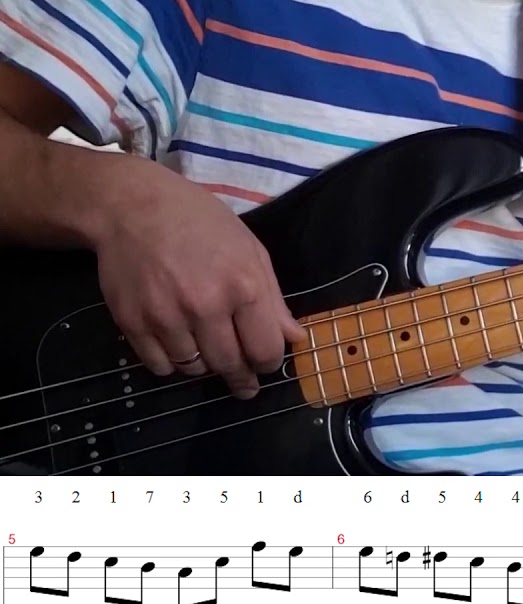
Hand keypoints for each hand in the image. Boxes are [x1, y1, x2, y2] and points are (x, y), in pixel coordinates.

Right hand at [92, 160, 304, 398]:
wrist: (132, 206)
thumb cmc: (200, 223)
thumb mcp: (250, 250)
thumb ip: (273, 300)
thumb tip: (294, 338)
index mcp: (243, 287)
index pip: (264, 351)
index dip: (268, 364)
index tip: (265, 366)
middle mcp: (205, 306)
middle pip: (230, 366)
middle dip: (241, 378)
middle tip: (243, 383)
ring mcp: (166, 316)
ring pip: (194, 369)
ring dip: (205, 366)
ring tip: (207, 351)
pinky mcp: (132, 322)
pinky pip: (160, 366)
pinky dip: (172, 363)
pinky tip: (178, 346)